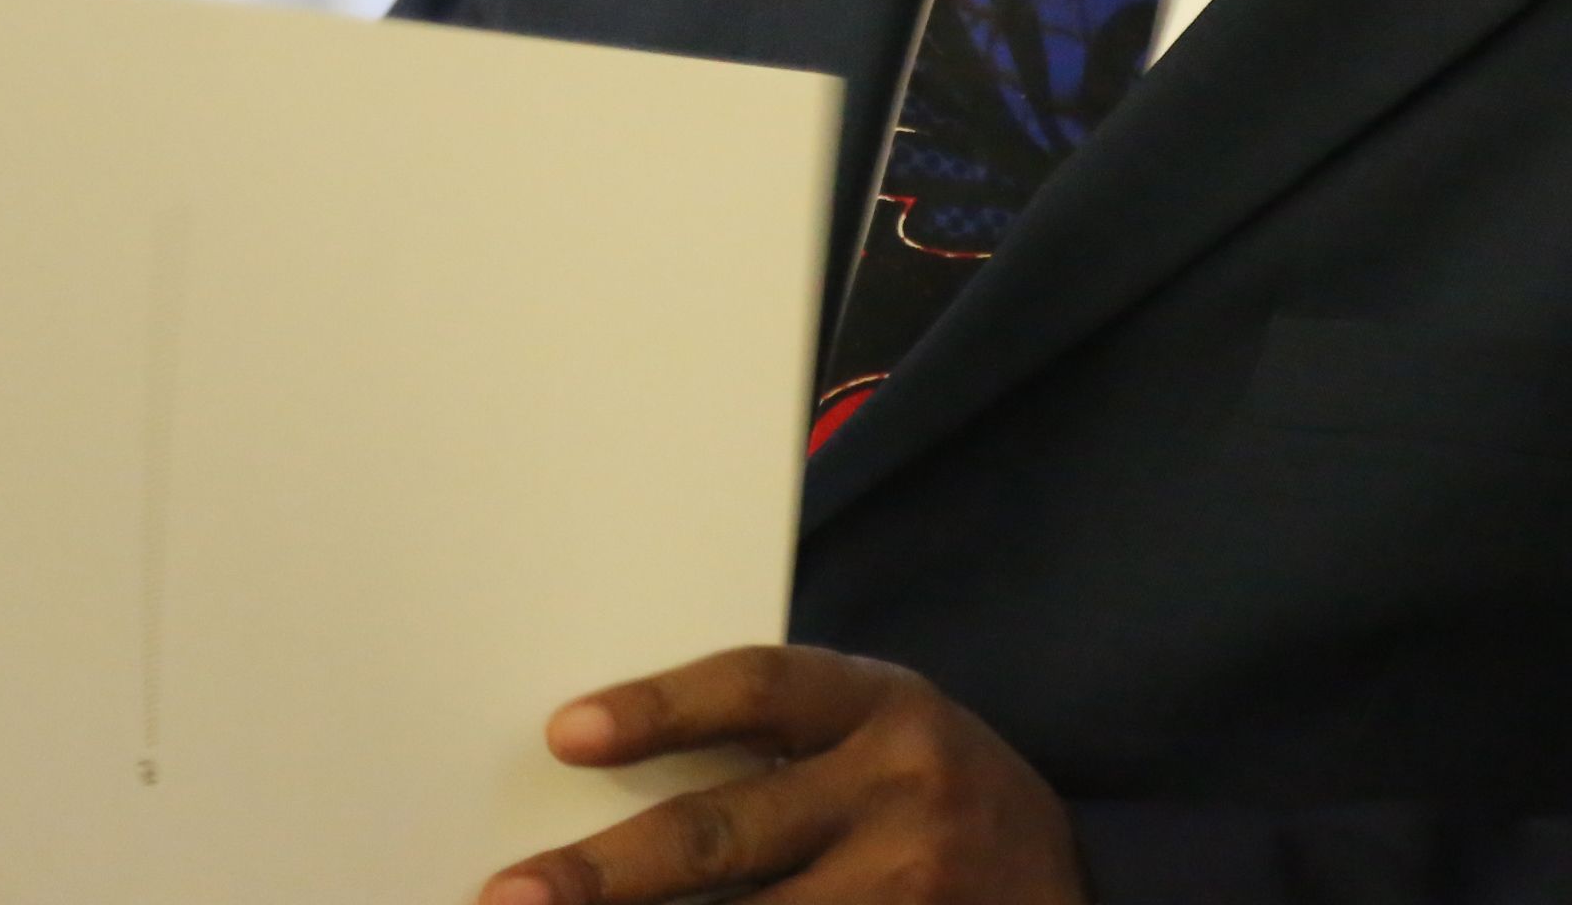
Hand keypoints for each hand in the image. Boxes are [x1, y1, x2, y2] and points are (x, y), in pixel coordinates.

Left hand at [477, 645, 1082, 904]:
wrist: (1061, 879)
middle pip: (726, 833)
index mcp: (883, 704)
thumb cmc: (924, 790)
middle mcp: (904, 792)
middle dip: (607, 875)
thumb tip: (596, 773)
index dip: (660, 709)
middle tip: (509, 896)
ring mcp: (913, 893)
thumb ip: (773, 744)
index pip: (757, 687)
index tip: (564, 733)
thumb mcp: (873, 733)